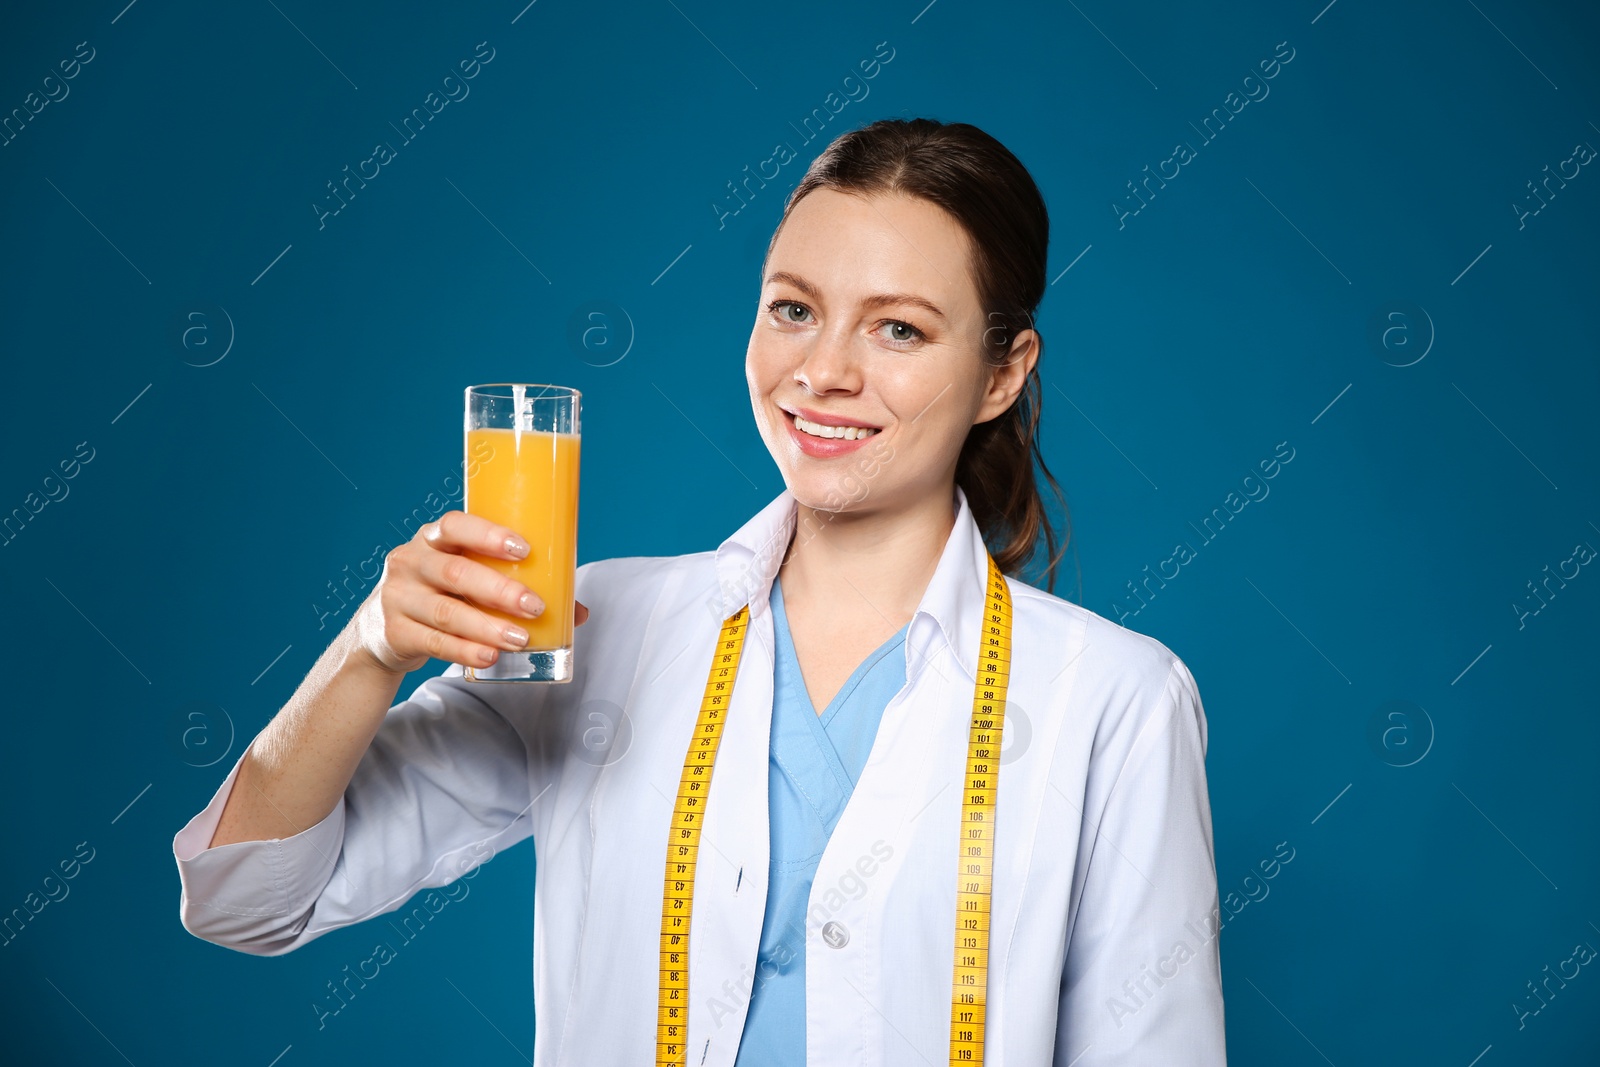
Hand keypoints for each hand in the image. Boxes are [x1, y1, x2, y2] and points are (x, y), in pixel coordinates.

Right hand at [354, 510, 589, 674]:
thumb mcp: (470, 579)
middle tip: (535, 607)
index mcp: (434, 538)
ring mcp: (399, 596)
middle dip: (500, 590)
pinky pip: (433, 642)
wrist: (382, 629)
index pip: (456, 525)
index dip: (489, 534)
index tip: (524, 549)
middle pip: (456, 572)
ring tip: (520, 640)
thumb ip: (516, 586)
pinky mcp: (395, 632)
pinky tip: (490, 657)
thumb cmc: (444, 593)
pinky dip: (464, 650)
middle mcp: (411, 561)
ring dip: (487, 626)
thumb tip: (578, 612)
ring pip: (447, 611)